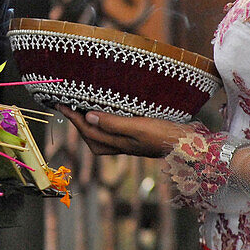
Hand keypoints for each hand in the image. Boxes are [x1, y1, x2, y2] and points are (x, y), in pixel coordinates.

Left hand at [58, 105, 187, 157]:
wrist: (189, 145)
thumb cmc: (165, 136)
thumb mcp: (138, 127)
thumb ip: (113, 123)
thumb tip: (87, 117)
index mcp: (117, 144)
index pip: (87, 130)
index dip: (72, 117)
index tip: (59, 104)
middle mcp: (119, 145)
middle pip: (90, 135)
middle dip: (76, 121)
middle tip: (66, 104)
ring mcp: (127, 143)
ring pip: (99, 136)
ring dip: (88, 123)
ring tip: (80, 107)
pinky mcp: (136, 138)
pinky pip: (111, 132)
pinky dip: (102, 123)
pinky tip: (106, 113)